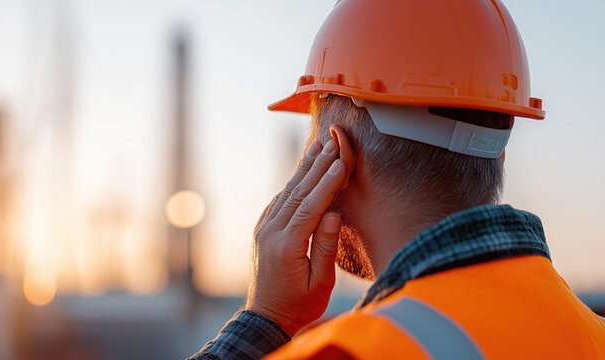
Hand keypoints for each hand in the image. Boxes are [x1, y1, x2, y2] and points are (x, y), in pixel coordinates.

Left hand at [245, 139, 346, 336]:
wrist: (266, 316)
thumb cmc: (299, 305)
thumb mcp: (320, 283)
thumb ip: (325, 247)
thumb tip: (333, 213)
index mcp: (286, 246)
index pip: (310, 207)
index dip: (327, 183)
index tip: (341, 162)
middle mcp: (270, 232)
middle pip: (297, 192)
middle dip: (317, 166)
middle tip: (332, 142)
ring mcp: (263, 229)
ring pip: (287, 193)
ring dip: (304, 169)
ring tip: (319, 147)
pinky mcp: (262, 229)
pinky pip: (280, 201)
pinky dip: (293, 183)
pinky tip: (304, 169)